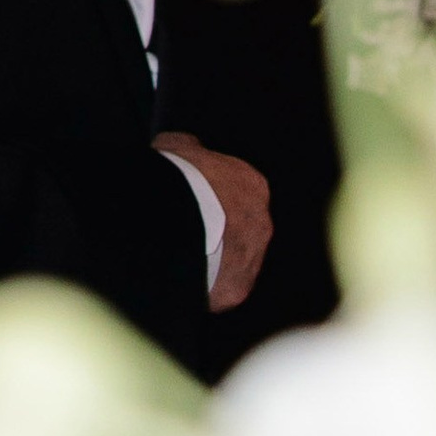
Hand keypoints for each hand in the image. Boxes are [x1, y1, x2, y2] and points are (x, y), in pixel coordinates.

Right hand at [158, 134, 272, 310]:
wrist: (173, 216)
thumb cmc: (176, 177)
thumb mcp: (177, 145)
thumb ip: (191, 148)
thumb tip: (192, 146)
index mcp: (253, 186)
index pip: (240, 192)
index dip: (214, 197)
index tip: (194, 201)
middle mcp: (262, 224)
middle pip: (241, 229)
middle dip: (218, 231)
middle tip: (186, 230)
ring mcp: (252, 260)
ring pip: (234, 262)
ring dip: (213, 261)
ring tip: (180, 255)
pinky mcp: (235, 290)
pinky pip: (220, 290)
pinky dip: (203, 286)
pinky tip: (180, 276)